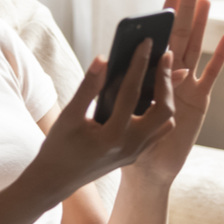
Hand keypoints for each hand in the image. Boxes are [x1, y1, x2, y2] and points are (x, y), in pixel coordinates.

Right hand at [26, 39, 175, 202]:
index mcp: (112, 137)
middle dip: (167, 80)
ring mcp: (136, 153)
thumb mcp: (68, 116)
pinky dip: (161, 111)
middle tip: (167, 55)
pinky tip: (155, 94)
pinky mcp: (136, 154)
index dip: (139, 64)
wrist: (55, 181)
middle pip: (163, 110)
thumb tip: (103, 58)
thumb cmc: (57, 147)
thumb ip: (88, 87)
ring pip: (166, 122)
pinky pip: (158, 131)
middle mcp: (130, 146)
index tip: (146, 42)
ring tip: (164, 71)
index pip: (131, 93)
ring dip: (167, 96)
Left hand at [126, 0, 223, 186]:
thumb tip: (118, 56)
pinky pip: (210, 74)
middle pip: (179, 35)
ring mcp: (187, 85)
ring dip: (201, 24)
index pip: (158, 35)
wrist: (144, 168)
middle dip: (185, 8)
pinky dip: (220, 55)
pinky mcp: (199, 100)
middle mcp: (170, 74)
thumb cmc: (128, 135)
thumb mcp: (116, 103)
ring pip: (195, 48)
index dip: (165, 13)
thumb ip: (122, 81)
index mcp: (150, 71)